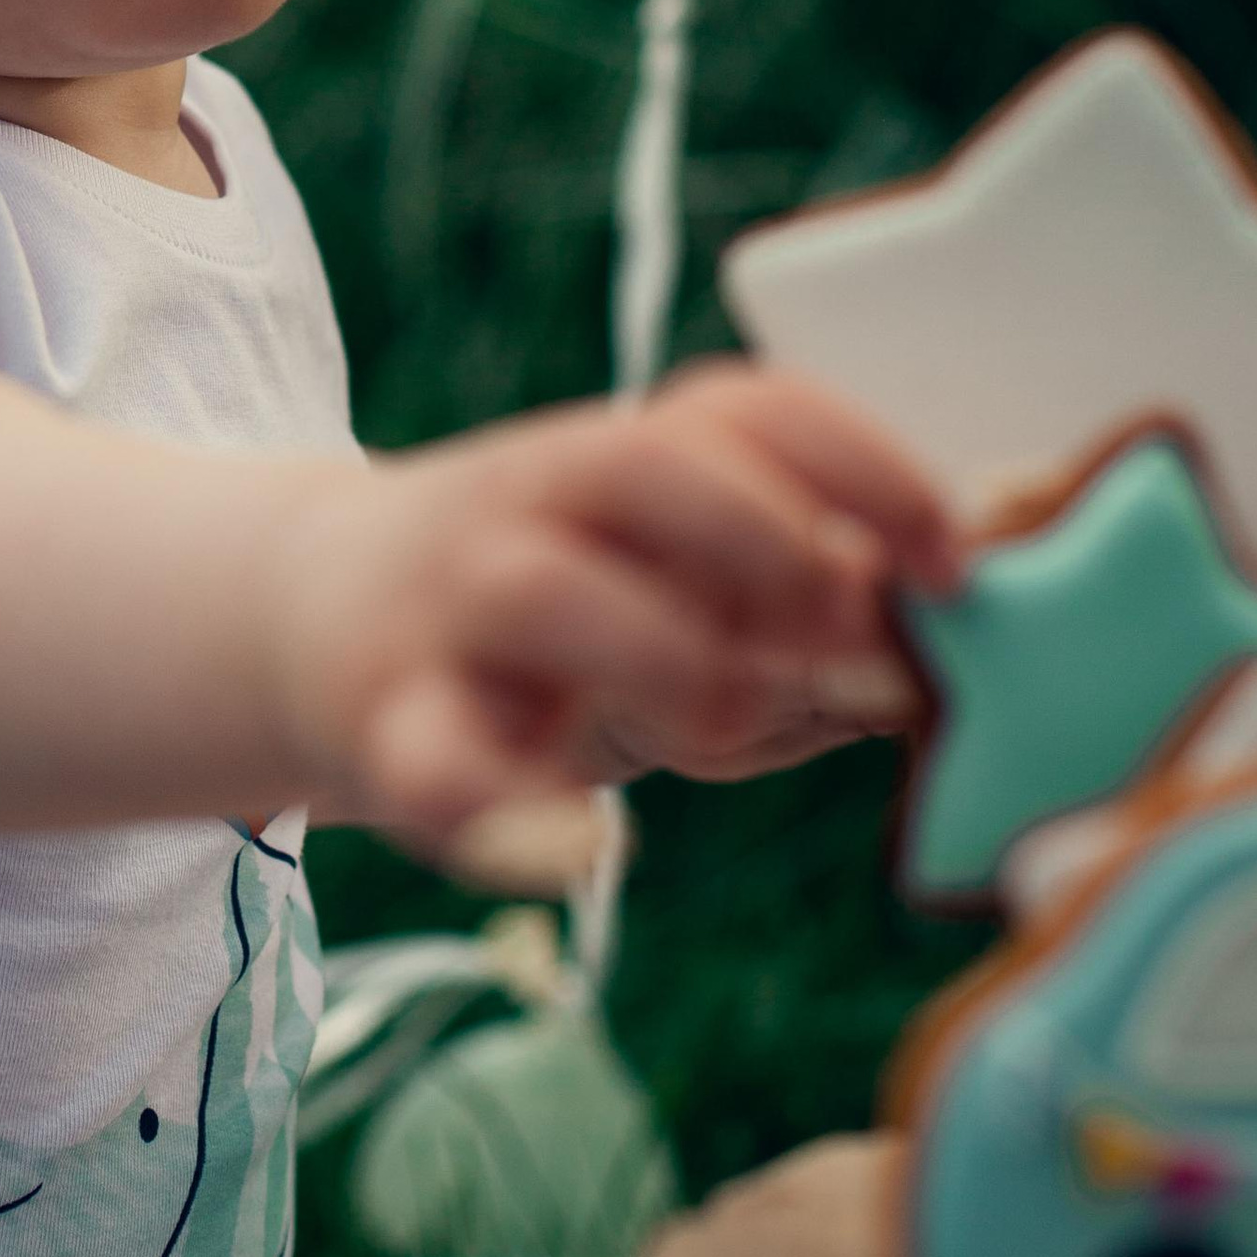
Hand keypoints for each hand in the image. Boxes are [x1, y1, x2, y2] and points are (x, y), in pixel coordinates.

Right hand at [282, 362, 959, 855]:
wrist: (302, 615)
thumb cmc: (555, 618)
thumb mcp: (672, 578)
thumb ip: (801, 614)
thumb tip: (939, 660)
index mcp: (618, 459)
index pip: (747, 409)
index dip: (869, 468)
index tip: (955, 562)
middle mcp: (529, 506)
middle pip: (643, 465)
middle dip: (767, 541)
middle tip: (843, 637)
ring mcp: (447, 608)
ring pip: (540, 590)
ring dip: (661, 659)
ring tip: (717, 726)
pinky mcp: (384, 725)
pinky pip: (437, 764)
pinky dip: (514, 813)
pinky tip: (583, 847)